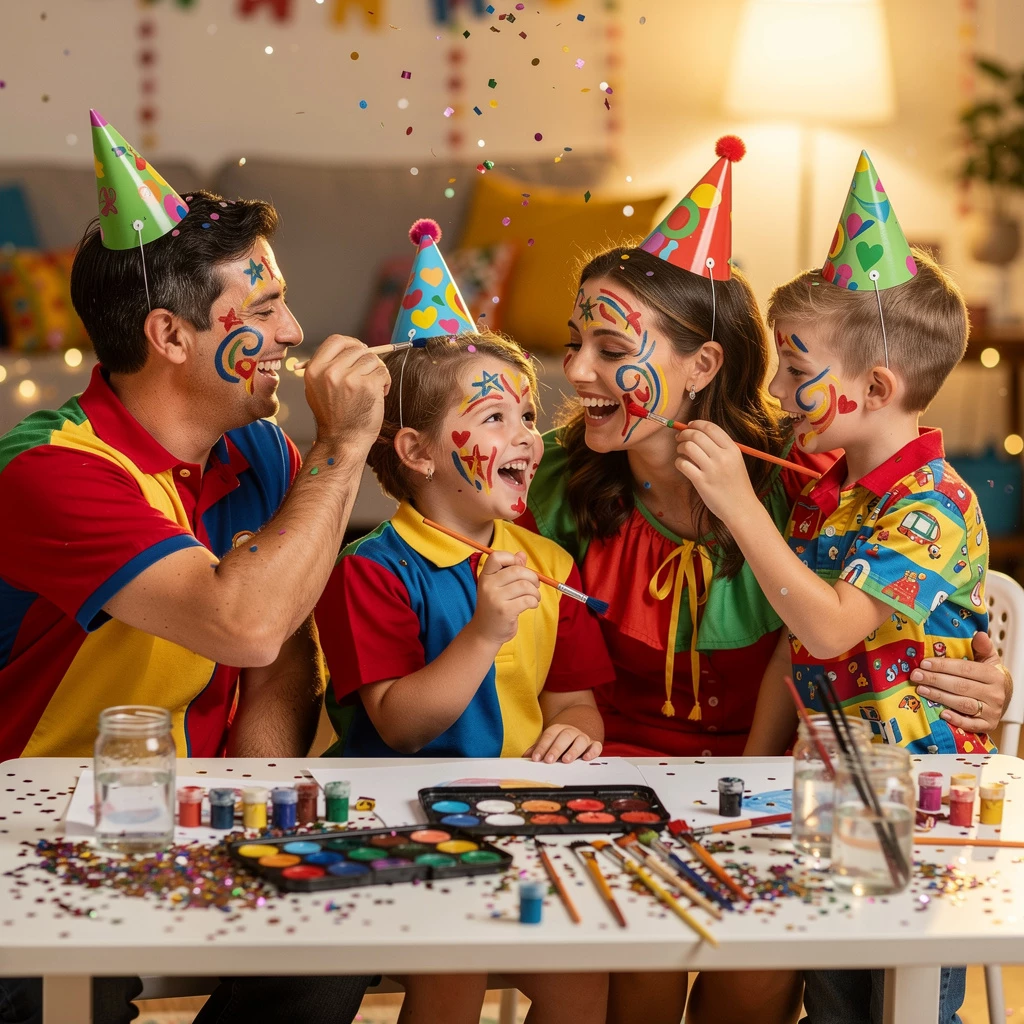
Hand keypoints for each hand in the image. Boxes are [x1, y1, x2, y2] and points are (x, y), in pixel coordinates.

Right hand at [303, 335, 390, 454]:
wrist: (343, 440)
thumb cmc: (334, 417)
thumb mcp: (317, 389)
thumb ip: (327, 367)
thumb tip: (349, 349)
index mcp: (315, 369)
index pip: (336, 340)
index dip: (351, 343)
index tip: (359, 351)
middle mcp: (330, 371)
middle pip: (357, 348)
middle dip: (367, 360)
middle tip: (367, 375)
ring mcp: (349, 378)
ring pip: (373, 359)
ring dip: (377, 372)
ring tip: (372, 388)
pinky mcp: (367, 385)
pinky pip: (383, 371)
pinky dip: (385, 381)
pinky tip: (379, 393)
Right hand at [469, 549, 539, 645]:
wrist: (485, 633)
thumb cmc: (495, 607)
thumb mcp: (498, 587)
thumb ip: (510, 570)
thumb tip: (521, 554)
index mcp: (485, 576)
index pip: (497, 556)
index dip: (512, 559)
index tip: (520, 569)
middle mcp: (487, 585)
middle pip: (517, 570)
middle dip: (532, 577)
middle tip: (535, 585)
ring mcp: (495, 598)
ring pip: (525, 585)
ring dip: (535, 592)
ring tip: (534, 597)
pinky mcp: (505, 611)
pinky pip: (527, 599)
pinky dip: (534, 602)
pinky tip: (531, 605)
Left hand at [524, 725, 602, 762]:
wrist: (577, 730)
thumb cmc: (559, 740)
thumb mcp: (548, 742)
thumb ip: (538, 748)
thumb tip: (525, 756)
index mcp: (558, 729)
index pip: (549, 736)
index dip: (542, 747)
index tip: (535, 758)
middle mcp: (571, 732)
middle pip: (564, 737)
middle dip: (556, 749)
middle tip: (548, 760)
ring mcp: (583, 737)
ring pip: (580, 741)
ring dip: (573, 750)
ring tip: (566, 760)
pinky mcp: (593, 744)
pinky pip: (596, 746)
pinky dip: (593, 751)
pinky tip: (587, 758)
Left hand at [673, 420, 757, 521]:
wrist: (742, 509)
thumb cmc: (737, 485)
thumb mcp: (736, 461)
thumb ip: (721, 448)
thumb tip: (699, 433)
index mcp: (733, 449)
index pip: (711, 428)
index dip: (697, 424)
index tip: (689, 425)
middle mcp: (723, 457)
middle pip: (697, 435)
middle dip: (684, 434)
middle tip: (680, 438)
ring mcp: (712, 470)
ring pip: (688, 447)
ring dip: (680, 447)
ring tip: (681, 452)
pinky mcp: (701, 482)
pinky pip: (683, 464)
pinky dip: (679, 462)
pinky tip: (682, 465)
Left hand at [911, 631, 1010, 734]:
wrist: (1004, 697)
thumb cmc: (990, 677)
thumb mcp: (988, 660)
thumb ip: (982, 647)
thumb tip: (978, 634)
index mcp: (993, 675)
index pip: (965, 669)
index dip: (943, 666)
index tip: (924, 663)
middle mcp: (994, 694)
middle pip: (961, 686)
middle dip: (935, 680)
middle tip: (916, 676)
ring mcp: (992, 711)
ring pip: (963, 704)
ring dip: (939, 697)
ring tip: (921, 689)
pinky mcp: (988, 725)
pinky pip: (971, 724)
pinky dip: (957, 719)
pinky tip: (942, 713)